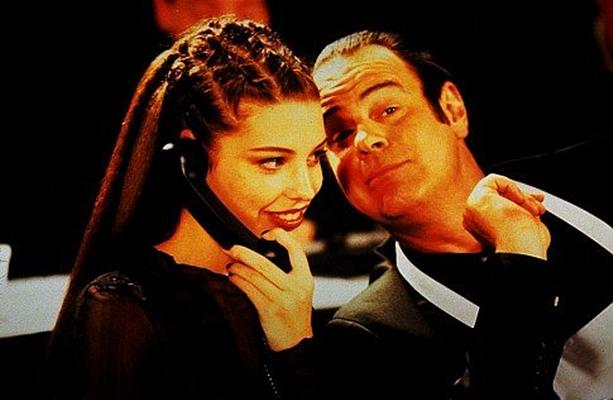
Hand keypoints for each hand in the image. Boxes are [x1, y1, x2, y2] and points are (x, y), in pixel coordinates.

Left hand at [225, 228, 313, 350]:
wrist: (297, 343)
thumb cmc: (294, 315)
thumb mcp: (300, 291)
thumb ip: (288, 274)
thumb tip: (260, 256)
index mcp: (305, 278)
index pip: (296, 250)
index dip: (281, 237)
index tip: (267, 234)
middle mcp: (296, 286)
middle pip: (265, 263)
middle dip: (245, 254)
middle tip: (233, 248)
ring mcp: (283, 299)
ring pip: (255, 276)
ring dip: (238, 268)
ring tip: (230, 265)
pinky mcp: (270, 310)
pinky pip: (250, 290)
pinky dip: (239, 281)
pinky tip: (233, 278)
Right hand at [463, 174, 550, 259]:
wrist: (522, 248)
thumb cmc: (526, 243)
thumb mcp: (524, 222)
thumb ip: (520, 210)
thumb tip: (530, 198)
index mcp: (482, 228)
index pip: (500, 205)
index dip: (521, 203)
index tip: (537, 207)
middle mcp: (474, 219)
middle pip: (499, 196)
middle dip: (524, 198)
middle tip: (537, 208)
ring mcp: (473, 209)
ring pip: (498, 188)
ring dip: (521, 195)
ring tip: (533, 210)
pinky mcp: (476, 199)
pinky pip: (493, 180)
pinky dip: (510, 186)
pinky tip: (519, 201)